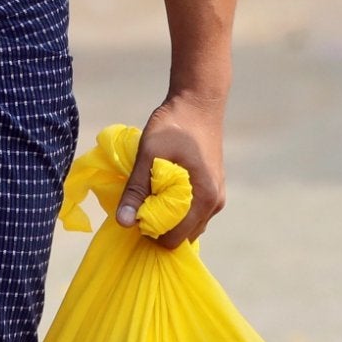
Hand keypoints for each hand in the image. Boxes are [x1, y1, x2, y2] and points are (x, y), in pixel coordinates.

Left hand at [119, 90, 225, 250]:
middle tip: (141, 202)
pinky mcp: (214, 188)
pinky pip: (193, 212)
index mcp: (204, 198)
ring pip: (188, 225)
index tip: (136, 211)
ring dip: (168, 217)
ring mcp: (217, 196)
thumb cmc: (175, 124)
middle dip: (159, 226)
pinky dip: (177, 209)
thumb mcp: (149, 153)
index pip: (174, 240)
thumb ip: (136, 189)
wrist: (199, 101)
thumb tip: (124, 222)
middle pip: (183, 236)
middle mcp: (215, 203)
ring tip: (151, 194)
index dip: (151, 232)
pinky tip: (163, 189)